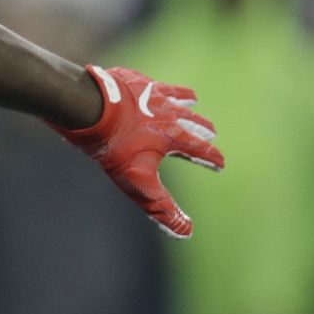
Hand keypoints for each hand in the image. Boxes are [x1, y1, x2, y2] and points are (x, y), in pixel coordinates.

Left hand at [52, 65, 222, 238]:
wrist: (92, 109)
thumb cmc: (115, 149)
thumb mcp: (140, 184)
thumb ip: (162, 207)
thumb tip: (187, 232)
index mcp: (173, 137)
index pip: (200, 150)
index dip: (211, 158)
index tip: (221, 164)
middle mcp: (169, 113)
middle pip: (192, 121)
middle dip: (203, 128)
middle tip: (212, 131)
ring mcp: (152, 94)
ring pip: (176, 98)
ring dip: (186, 102)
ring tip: (193, 100)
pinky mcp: (135, 81)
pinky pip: (152, 83)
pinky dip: (159, 86)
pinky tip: (154, 84)